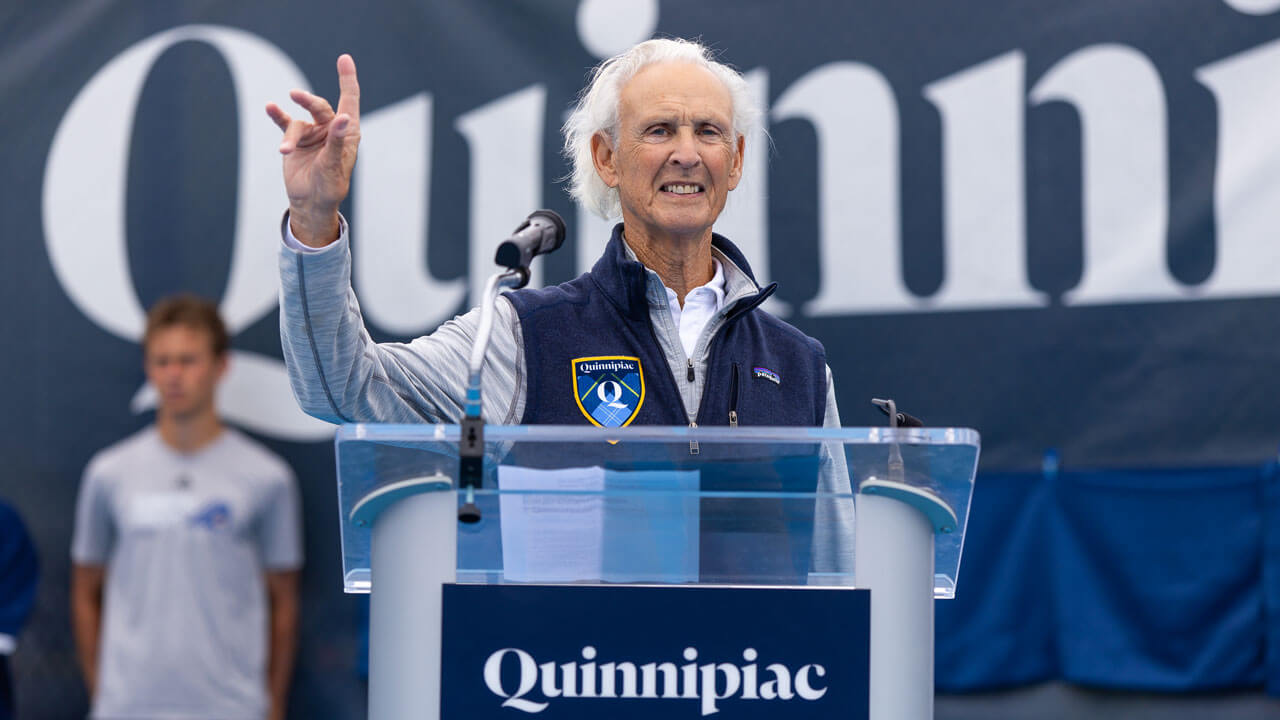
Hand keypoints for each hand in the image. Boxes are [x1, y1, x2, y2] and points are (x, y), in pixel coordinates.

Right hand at [265, 54, 361, 246]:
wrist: (310, 203)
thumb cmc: (330, 186)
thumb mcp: (334, 165)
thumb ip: (337, 140)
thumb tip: (345, 117)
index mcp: (348, 133)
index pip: (350, 101)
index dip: (347, 80)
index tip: (344, 58)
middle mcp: (331, 129)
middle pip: (320, 107)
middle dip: (308, 100)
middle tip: (295, 95)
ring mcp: (312, 133)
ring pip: (298, 123)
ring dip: (290, 135)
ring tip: (285, 150)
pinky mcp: (295, 140)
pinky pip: (284, 124)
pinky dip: (277, 116)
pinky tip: (270, 107)